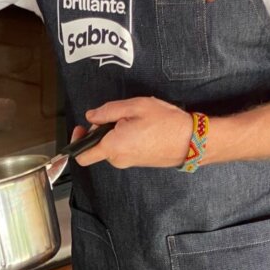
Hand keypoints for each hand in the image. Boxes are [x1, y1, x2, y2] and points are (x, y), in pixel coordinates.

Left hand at [74, 96, 192, 168]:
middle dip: (102, 130)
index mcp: (113, 147)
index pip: (82, 156)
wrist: (192, 140)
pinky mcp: (137, 162)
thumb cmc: (166, 123)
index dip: (77, 141)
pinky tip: (141, 128)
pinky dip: (126, 138)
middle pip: (97, 146)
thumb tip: (91, 116)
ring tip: (136, 121)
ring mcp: (128, 163)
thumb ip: (107, 111)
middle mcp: (118, 159)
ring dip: (116, 133)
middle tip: (121, 116)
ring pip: (110, 146)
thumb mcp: (135, 106)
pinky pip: (123, 149)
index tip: (81, 128)